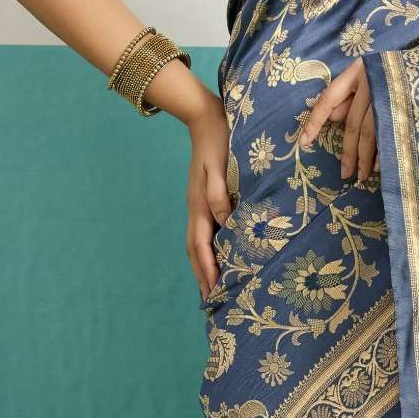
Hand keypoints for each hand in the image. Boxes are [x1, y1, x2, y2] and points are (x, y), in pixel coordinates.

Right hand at [185, 100, 233, 299]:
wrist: (206, 118)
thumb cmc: (219, 142)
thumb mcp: (220, 167)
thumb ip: (220, 195)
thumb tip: (224, 223)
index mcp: (200, 205)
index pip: (201, 245)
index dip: (207, 268)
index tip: (214, 289)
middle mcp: (196, 208)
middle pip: (195, 249)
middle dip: (202, 274)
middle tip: (211, 299)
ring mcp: (197, 204)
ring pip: (196, 242)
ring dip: (202, 264)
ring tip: (210, 284)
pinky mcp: (203, 198)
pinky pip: (202, 231)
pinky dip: (206, 249)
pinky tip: (216, 254)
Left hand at [298, 57, 379, 184]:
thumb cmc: (391, 68)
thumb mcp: (367, 74)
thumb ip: (349, 94)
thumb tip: (333, 117)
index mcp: (357, 72)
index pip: (329, 98)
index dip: (315, 121)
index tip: (304, 142)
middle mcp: (372, 83)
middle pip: (354, 123)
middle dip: (348, 152)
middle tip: (345, 174)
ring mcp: (391, 95)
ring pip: (372, 132)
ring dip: (365, 157)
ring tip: (362, 175)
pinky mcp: (407, 107)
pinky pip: (391, 134)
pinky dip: (384, 151)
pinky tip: (379, 165)